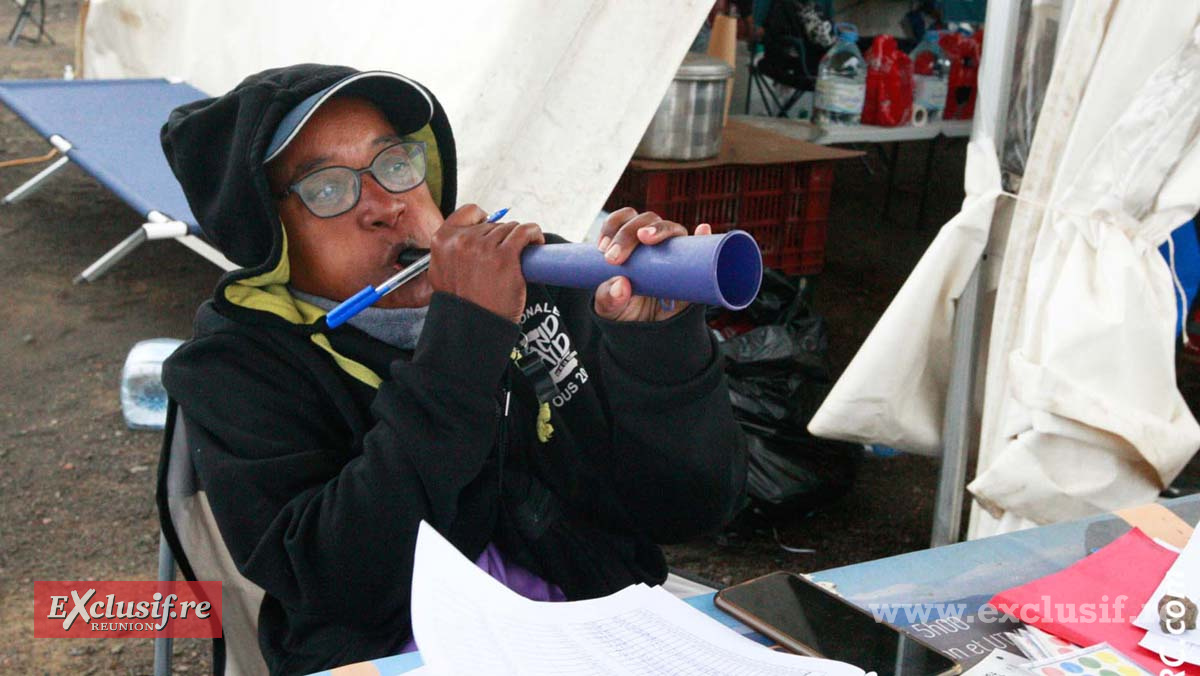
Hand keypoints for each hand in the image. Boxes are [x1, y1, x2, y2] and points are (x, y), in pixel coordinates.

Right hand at [429, 204, 543, 322]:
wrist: (474, 326)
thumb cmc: (462, 305)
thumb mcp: (441, 273)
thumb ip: (449, 252)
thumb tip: (466, 238)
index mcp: (442, 241)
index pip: (468, 212)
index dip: (483, 219)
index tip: (492, 228)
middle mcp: (461, 241)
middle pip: (493, 224)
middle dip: (501, 238)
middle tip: (504, 257)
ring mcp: (484, 247)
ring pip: (510, 229)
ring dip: (518, 240)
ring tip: (519, 256)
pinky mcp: (506, 256)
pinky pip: (525, 232)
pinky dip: (533, 234)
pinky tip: (535, 243)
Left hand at [593, 207, 712, 321]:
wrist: (648, 334)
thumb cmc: (625, 312)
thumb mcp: (609, 309)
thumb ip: (607, 299)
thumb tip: (621, 284)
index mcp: (629, 243)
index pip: (623, 220)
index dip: (614, 226)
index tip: (603, 248)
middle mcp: (654, 243)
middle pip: (646, 221)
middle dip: (628, 233)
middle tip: (614, 258)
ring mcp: (675, 254)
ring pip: (673, 229)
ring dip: (660, 229)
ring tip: (647, 237)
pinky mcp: (693, 270)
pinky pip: (702, 251)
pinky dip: (703, 238)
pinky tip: (702, 230)